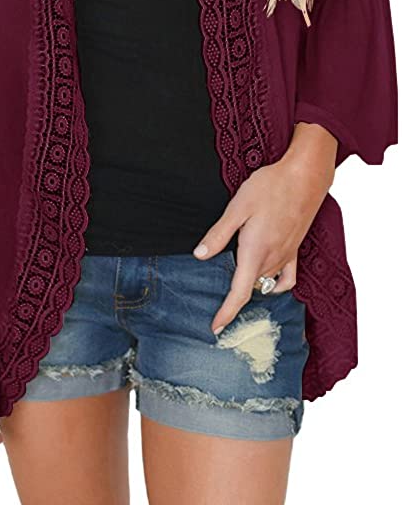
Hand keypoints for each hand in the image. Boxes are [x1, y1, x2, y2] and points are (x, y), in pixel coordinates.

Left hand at [192, 152, 331, 333]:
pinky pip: (287, 277)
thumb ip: (219, 234)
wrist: (305, 176)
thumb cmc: (270, 187)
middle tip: (216, 298)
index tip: (215, 328)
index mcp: (255, 251)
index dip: (227, 313)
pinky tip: (267, 280)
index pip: (240, 293)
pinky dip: (276, 284)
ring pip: (266, 282)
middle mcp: (273, 259)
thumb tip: (200, 255)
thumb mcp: (237, 207)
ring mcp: (287, 255)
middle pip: (251, 288)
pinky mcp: (296, 248)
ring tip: (236, 283)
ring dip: (251, 286)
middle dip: (235, 296)